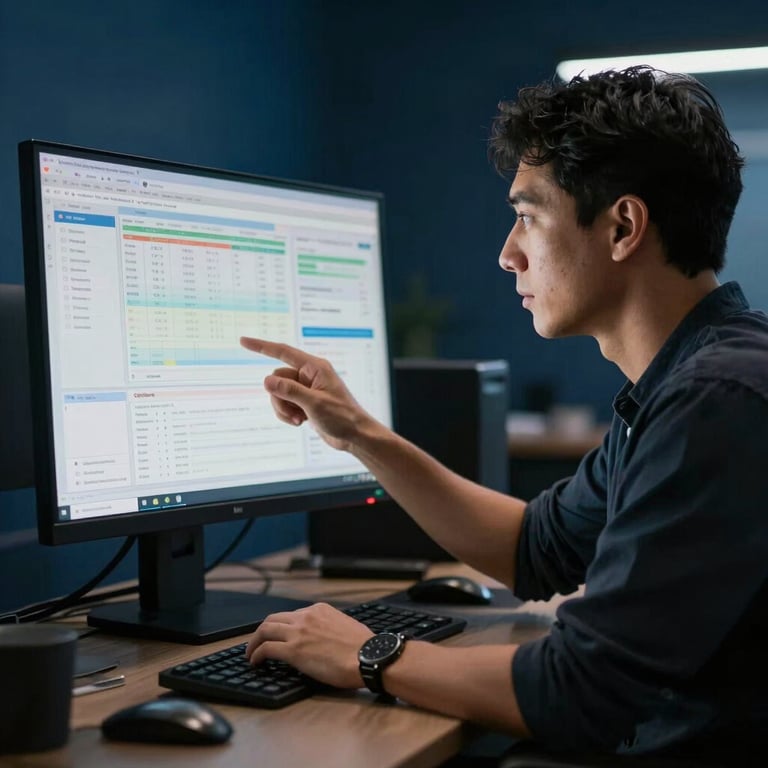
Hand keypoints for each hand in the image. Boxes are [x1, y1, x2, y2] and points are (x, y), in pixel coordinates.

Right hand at [240, 336, 372, 450]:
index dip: (261, 346)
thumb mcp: (314, 403)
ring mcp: (306, 389)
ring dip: (283, 409)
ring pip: (278, 393)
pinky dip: (287, 414)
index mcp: (315, 367)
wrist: (354, 436)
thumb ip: (289, 390)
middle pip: (277, 379)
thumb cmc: (342, 417)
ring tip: (299, 420)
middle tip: (294, 413)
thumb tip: (266, 381)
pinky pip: (284, 403)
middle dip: (279, 398)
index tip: (243, 341)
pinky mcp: (304, 402)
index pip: (283, 352)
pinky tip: (300, 423)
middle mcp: (309, 375)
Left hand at [244, 603, 373, 687]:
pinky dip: (257, 654)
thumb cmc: (363, 648)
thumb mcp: (346, 625)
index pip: (292, 615)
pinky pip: (266, 649)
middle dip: (262, 631)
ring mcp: (299, 632)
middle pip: (273, 618)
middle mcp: (306, 616)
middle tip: (257, 642)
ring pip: (265, 630)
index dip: (282, 627)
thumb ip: (330, 626)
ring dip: (254, 642)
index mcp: (319, 609)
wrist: (368, 657)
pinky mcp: (294, 651)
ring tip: (251, 653)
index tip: (279, 636)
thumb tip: (326, 637)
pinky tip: (256, 662)